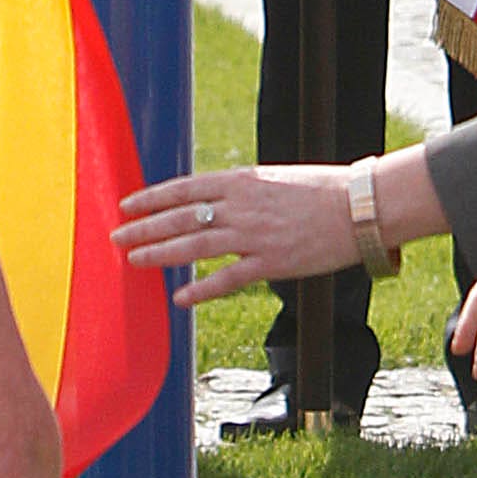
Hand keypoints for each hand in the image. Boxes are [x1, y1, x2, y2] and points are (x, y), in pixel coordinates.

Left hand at [114, 164, 357, 302]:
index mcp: (242, 180)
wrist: (360, 205)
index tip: (127, 203)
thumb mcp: (276, 179)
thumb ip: (244, 191)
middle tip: (116, 236)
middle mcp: (241, 206)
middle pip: (181, 217)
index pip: (185, 187)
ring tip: (133, 261)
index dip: (152, 197)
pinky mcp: (271, 263)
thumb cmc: (322, 190)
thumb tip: (217, 200)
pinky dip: (201, 289)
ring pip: (195, 247)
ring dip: (160, 254)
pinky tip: (179, 298)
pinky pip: (227, 279)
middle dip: (145, 227)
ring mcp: (254, 236)